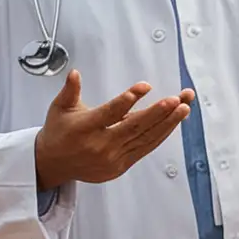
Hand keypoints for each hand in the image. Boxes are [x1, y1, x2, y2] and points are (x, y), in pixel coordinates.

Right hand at [34, 69, 192, 189]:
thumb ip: (70, 90)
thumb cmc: (58, 132)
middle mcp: (100, 145)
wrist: (54, 164)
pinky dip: (161, 134)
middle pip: (134, 127)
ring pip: (145, 138)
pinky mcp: (121, 166)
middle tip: (176, 99)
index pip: (110, 113)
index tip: (144, 87)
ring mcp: (113, 158)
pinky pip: (145, 148)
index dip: (128, 100)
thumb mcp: (59, 108)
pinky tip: (173, 122)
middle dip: (158, 112)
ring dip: (167, 123)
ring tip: (184, 107)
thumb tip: (75, 73)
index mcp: (85, 128)